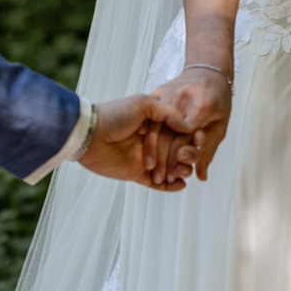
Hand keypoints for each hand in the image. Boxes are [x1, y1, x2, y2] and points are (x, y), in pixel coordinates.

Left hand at [78, 95, 198, 190]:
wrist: (90, 135)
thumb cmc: (114, 115)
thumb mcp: (143, 104)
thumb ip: (167, 113)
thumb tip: (189, 125)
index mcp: (153, 121)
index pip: (176, 131)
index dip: (188, 136)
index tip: (200, 139)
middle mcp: (150, 140)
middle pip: (175, 150)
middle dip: (185, 156)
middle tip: (192, 158)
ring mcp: (144, 158)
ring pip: (168, 168)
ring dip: (179, 171)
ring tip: (186, 172)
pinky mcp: (136, 174)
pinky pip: (156, 183)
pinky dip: (170, 187)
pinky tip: (181, 185)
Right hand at [150, 66, 231, 182]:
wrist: (208, 69)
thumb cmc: (218, 100)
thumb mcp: (220, 125)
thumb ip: (208, 150)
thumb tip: (201, 177)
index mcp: (201, 107)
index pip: (185, 137)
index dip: (177, 159)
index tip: (172, 177)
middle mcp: (183, 100)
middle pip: (168, 134)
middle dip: (162, 160)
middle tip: (157, 179)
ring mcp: (168, 94)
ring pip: (155, 125)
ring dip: (150, 149)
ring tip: (148, 168)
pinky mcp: (158, 91)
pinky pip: (149, 114)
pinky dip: (146, 133)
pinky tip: (142, 147)